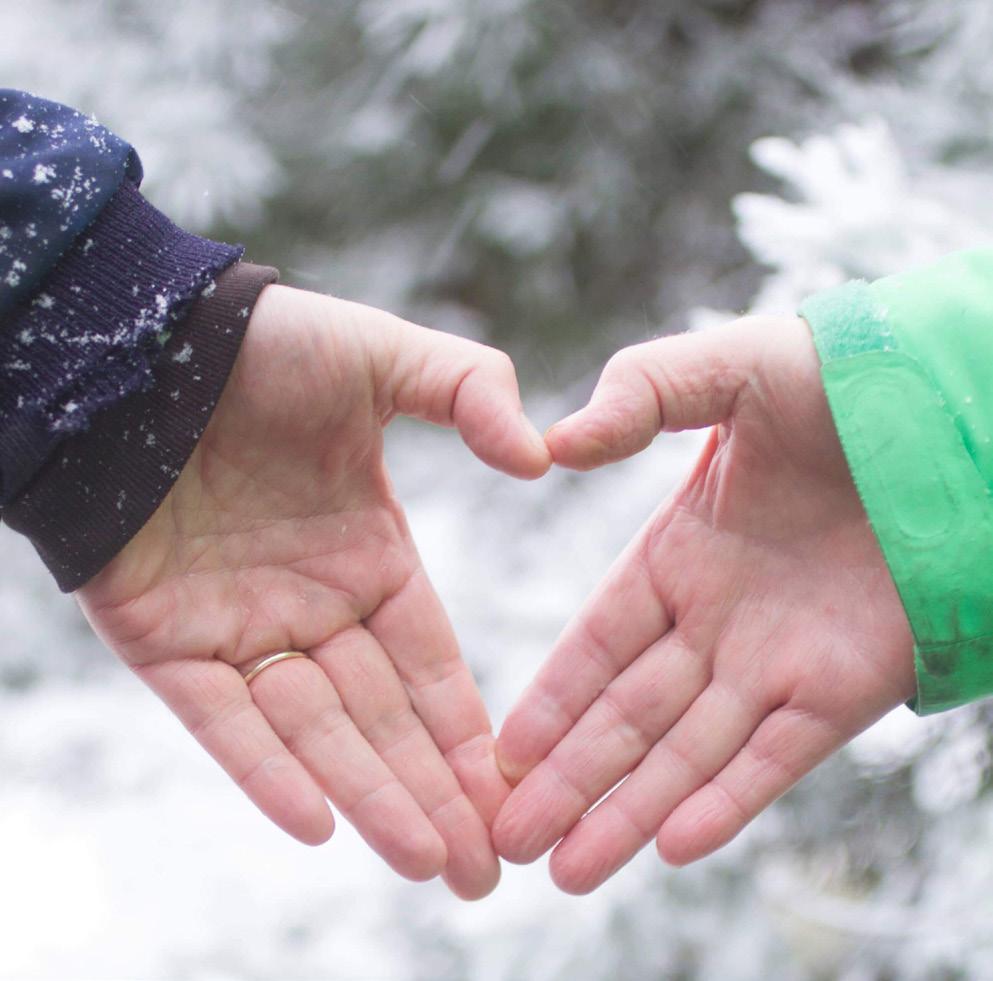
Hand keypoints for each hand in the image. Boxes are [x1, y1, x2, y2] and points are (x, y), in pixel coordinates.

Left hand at [77, 284, 549, 899]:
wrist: (143, 343)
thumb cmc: (267, 343)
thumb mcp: (386, 356)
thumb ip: (472, 390)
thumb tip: (541, 460)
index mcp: (369, 557)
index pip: (429, 664)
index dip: (469, 729)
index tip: (514, 789)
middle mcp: (311, 605)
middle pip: (380, 718)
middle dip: (433, 793)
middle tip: (484, 870)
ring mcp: (238, 627)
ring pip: (311, 732)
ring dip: (366, 796)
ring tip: (425, 861)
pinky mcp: (162, 639)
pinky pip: (220, 718)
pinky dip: (264, 770)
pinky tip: (315, 823)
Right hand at [493, 315, 914, 892]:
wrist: (945, 409)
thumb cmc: (835, 378)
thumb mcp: (721, 371)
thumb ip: (636, 394)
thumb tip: (551, 443)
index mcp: (679, 555)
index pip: (597, 644)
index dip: (551, 700)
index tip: (501, 752)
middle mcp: (718, 621)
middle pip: (628, 717)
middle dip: (568, 780)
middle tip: (508, 837)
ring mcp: (779, 661)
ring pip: (688, 754)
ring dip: (629, 812)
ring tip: (566, 869)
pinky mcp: (845, 687)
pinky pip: (776, 756)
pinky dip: (726, 801)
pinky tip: (671, 845)